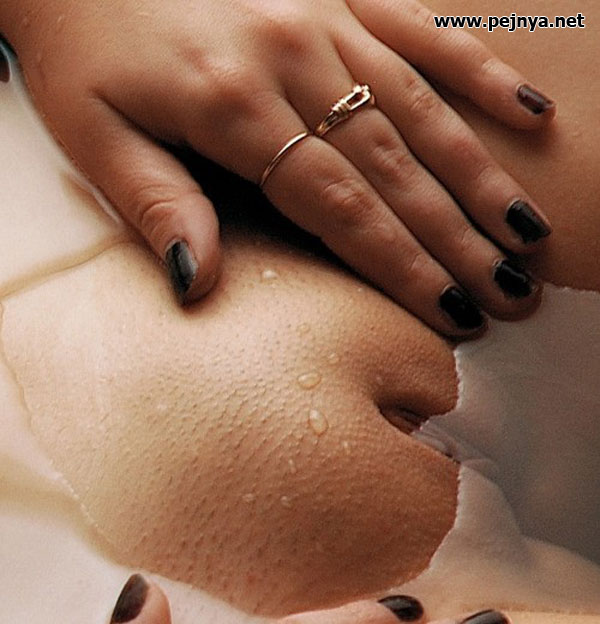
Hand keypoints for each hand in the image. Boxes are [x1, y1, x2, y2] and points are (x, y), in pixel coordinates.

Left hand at [1, 0, 551, 332]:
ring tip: (526, 233)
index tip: (449, 312)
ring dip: (480, 176)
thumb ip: (157, 206)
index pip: (338, 207)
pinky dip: (476, 71)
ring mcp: (322, 16)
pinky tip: (527, 112)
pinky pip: (420, 29)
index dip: (400, 265)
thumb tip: (200, 285)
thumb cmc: (80, 46)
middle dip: (456, 238)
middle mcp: (292, 60)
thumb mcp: (94, 134)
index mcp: (233, 109)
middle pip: (393, 168)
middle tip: (507, 294)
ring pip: (420, 108)